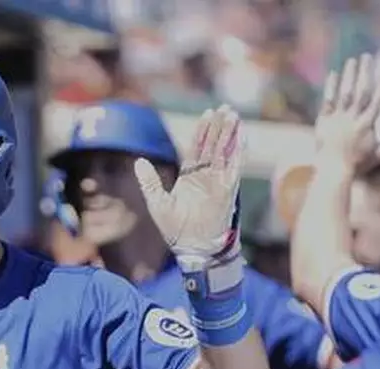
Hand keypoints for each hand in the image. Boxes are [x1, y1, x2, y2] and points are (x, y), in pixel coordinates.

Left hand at [135, 106, 243, 262]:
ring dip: (229, 134)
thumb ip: (150, 181)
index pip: (197, 148)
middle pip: (213, 145)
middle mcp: (205, 177)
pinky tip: (241, 138)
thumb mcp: (157, 202)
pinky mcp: (226, 191)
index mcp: (190, 178)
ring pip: (225, 152)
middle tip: (225, 108)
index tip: (208, 114)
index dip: (203, 131)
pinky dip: (238, 152)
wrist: (192, 249)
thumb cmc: (174, 230)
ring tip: (234, 115)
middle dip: (219, 127)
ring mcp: (217, 183)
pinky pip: (234, 167)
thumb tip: (138, 161)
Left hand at [315, 54, 379, 168]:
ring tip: (352, 59)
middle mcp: (353, 118)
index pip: (377, 101)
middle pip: (361, 91)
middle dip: (365, 72)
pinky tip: (334, 72)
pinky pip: (328, 101)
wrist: (333, 171)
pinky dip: (331, 87)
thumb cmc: (356, 165)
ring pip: (345, 92)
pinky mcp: (323, 121)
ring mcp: (338, 118)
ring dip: (350, 74)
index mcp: (367, 125)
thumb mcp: (377, 155)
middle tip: (367, 56)